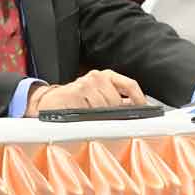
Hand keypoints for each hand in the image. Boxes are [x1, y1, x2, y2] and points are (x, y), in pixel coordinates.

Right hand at [25, 69, 147, 115]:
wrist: (50, 101)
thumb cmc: (78, 100)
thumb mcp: (99, 97)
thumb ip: (118, 102)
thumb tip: (137, 112)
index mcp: (107, 76)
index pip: (129, 85)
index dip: (139, 99)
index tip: (144, 110)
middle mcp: (97, 77)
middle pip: (117, 101)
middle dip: (113, 114)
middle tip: (104, 118)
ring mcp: (85, 84)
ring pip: (103, 108)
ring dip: (98, 117)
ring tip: (89, 116)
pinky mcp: (75, 93)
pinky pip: (89, 111)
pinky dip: (87, 117)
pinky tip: (81, 114)